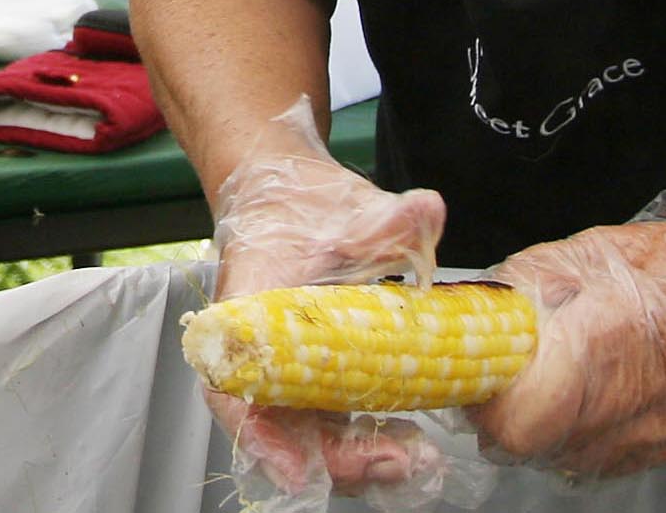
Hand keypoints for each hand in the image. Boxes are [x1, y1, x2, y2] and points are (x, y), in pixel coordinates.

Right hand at [205, 122, 451, 498]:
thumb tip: (429, 209)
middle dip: (338, 458)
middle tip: (398, 460)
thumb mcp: (347, 208)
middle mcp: (259, 351)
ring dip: (358, 455)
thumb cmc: (297, 203)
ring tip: (414, 459)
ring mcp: (289, 368)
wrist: (286, 194)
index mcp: (246, 312)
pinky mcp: (319, 373)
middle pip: (282, 428)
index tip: (300, 470)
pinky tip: (409, 440)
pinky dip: (367, 435)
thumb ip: (389, 216)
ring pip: (311, 432)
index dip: (262, 438)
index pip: (235, 388)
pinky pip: (335, 418)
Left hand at [472, 217, 665, 477]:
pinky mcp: (662, 453)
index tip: (478, 366)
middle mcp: (619, 410)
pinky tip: (590, 391)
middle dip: (500, 409)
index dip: (481, 397)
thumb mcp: (601, 249)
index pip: (512, 418)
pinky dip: (577, 433)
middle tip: (504, 369)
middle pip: (523, 445)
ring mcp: (643, 440)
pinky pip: (595, 458)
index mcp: (598, 348)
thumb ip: (534, 279)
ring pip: (556, 456)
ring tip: (549, 375)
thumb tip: (490, 301)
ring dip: (538, 424)